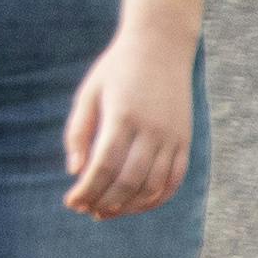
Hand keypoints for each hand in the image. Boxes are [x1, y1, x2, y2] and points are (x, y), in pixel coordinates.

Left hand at [61, 29, 192, 217]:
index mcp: (122, 116)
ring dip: (130, 206)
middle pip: (129, 180)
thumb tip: (75, 171)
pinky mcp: (185, 141)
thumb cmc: (116, 70)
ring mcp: (172, 137)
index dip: (87, 189)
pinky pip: (174, 179)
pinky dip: (156, 198)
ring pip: (154, 185)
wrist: (160, 46)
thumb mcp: (89, 93)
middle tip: (87, 211)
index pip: (103, 165)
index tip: (71, 202)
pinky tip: (136, 205)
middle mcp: (151, 129)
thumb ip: (78, 131)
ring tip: (106, 212)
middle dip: (105, 202)